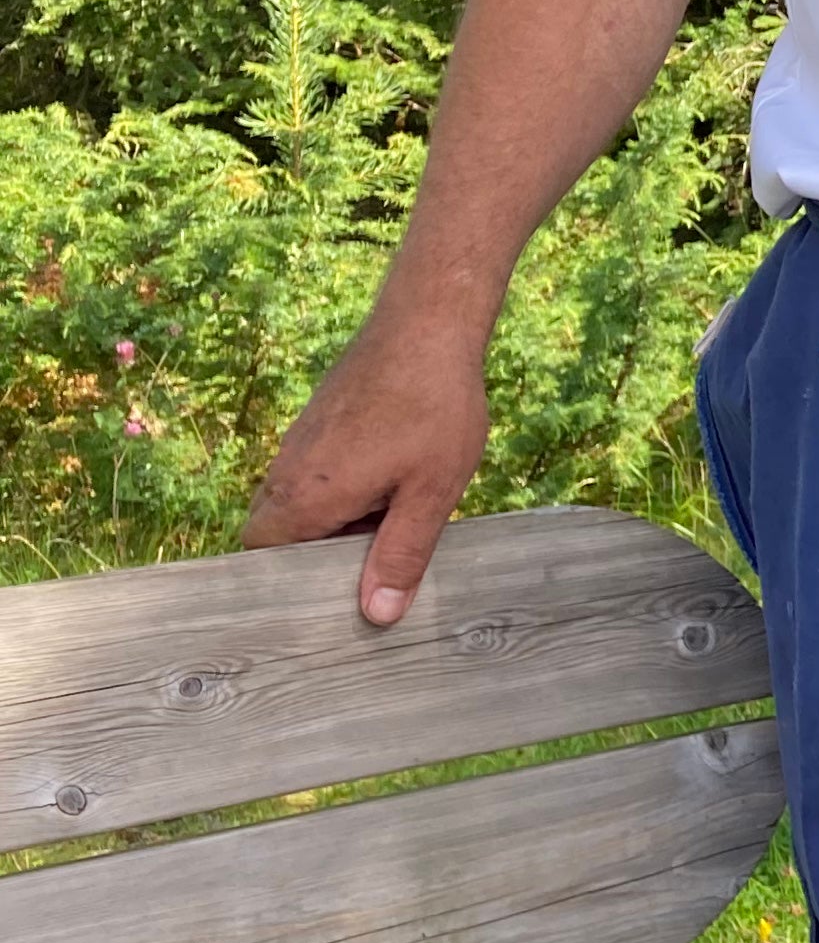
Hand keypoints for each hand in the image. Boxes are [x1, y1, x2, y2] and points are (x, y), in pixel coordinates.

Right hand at [243, 315, 492, 624]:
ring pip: (300, 503)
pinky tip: (393, 489)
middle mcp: (288, 471)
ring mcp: (300, 443)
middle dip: (318, 554)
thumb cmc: (433, 409)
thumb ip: (401, 554)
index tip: (327, 597)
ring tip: (391, 527)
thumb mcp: (431, 492)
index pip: (261, 557)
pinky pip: (316, 474)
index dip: (286, 583)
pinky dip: (344, 492)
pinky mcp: (319, 424)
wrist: (427, 327)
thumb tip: (377, 615)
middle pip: (278, 534)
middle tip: (371, 566)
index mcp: (305, 496)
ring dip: (337, 522)